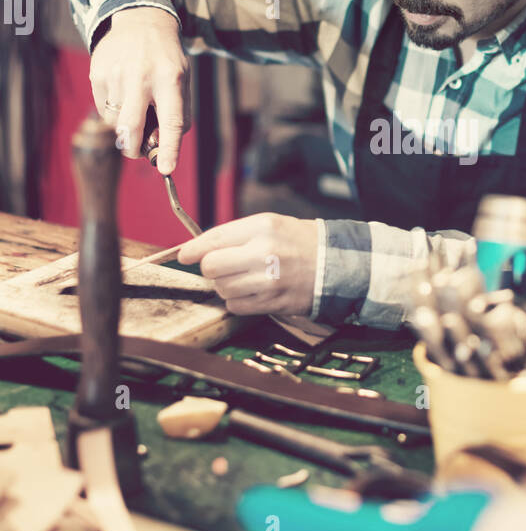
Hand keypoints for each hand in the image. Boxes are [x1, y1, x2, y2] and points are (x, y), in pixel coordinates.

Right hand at [89, 7, 190, 174]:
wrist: (140, 21)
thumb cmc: (165, 60)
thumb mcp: (182, 81)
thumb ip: (177, 114)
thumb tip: (160, 147)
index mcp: (170, 78)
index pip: (171, 120)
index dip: (169, 148)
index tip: (166, 170)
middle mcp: (141, 75)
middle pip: (131, 126)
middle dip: (132, 148)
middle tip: (136, 152)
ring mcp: (116, 73)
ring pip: (115, 121)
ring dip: (124, 124)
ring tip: (134, 103)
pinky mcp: (97, 73)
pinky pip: (103, 108)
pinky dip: (113, 109)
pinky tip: (122, 90)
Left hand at [177, 214, 318, 317]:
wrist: (335, 265)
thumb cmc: (300, 242)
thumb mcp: (270, 224)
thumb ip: (235, 234)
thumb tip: (199, 249)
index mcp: (262, 227)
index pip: (214, 239)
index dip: (193, 249)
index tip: (184, 255)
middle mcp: (263, 253)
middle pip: (211, 267)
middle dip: (211, 268)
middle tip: (224, 266)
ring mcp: (268, 280)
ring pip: (221, 289)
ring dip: (226, 286)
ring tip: (245, 278)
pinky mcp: (271, 302)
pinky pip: (235, 306)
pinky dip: (238, 301)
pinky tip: (253, 291)